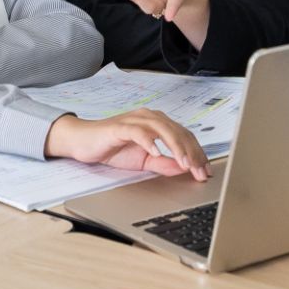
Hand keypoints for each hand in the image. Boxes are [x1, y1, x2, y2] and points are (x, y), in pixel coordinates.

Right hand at [44, 110, 211, 180]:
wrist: (83, 143)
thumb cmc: (112, 148)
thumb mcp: (143, 161)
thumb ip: (163, 163)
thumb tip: (183, 169)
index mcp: (158, 124)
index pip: (184, 136)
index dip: (197, 153)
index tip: (205, 170)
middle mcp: (150, 118)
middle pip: (178, 132)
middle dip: (191, 153)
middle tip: (199, 170)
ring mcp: (135, 120)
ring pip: (163, 129)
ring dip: (176, 146)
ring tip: (184, 163)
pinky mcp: (120, 126)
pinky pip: (138, 131)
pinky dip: (149, 141)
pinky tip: (156, 152)